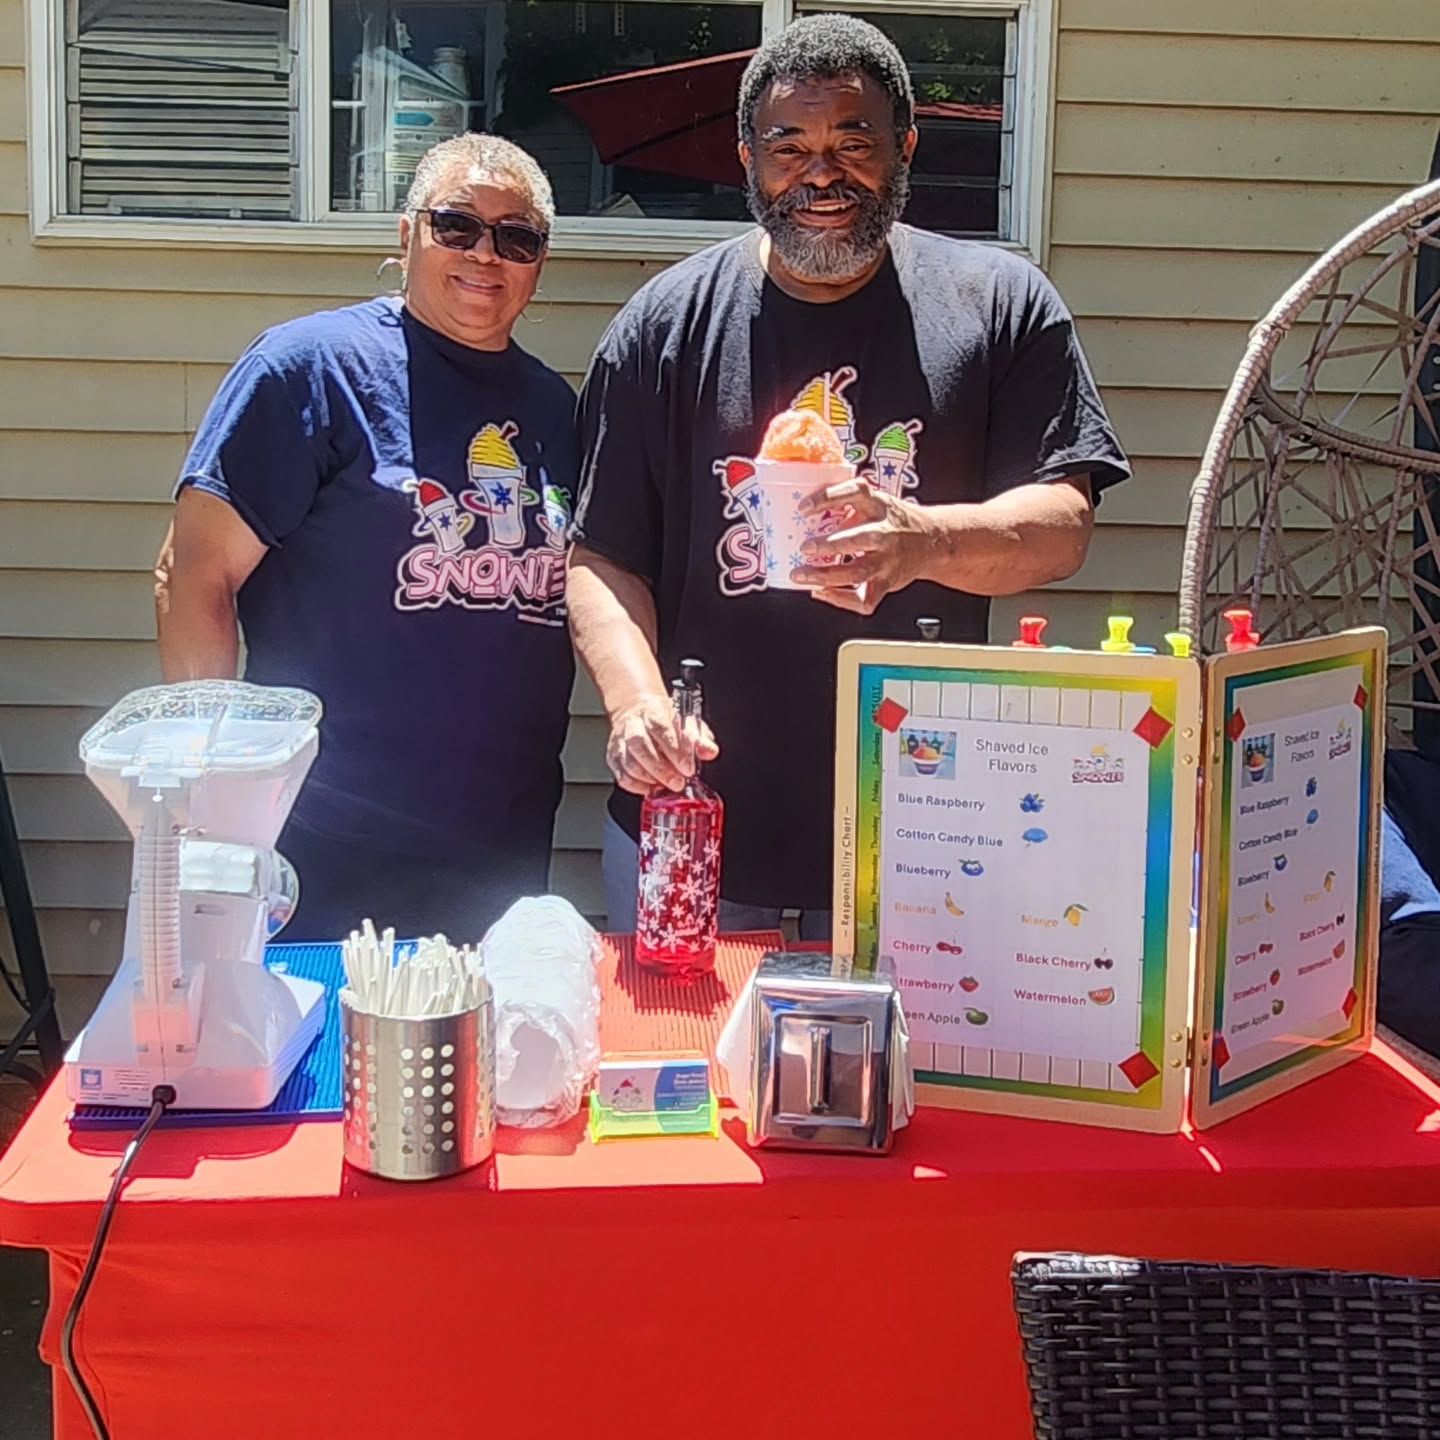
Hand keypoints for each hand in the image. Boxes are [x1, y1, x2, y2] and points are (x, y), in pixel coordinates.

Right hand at [606, 694, 719, 795]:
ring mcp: (620, 741)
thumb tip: (709, 751)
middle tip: (677, 782)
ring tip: (664, 786)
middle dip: (660, 768)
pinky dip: (634, 785)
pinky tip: (649, 788)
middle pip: (640, 745)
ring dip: (647, 778)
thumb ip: (700, 738)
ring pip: (627, 761)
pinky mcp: (613, 756)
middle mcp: (633, 725)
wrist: (638, 712)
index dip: (675, 750)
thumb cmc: (665, 720)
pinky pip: (620, 773)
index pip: (661, 728)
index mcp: (652, 712)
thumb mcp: (687, 722)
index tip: (687, 768)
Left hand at [790, 478, 935, 615]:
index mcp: (879, 506)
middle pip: (860, 539)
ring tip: (802, 575)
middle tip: (805, 548)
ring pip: (858, 572)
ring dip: (827, 576)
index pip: (855, 493)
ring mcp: (887, 560)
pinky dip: (840, 599)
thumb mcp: (875, 503)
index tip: (803, 507)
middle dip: (829, 545)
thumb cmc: (895, 521)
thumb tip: (804, 510)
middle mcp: (885, 532)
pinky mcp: (887, 583)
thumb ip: (845, 505)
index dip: (828, 498)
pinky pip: (864, 598)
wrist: (932, 541)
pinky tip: (822, 592)